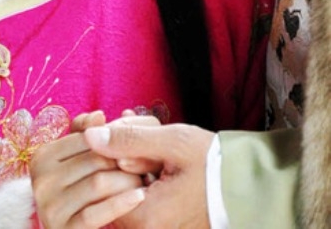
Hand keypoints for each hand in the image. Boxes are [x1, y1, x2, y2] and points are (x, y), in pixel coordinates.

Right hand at [30, 130, 144, 228]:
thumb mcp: (79, 157)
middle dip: (125, 160)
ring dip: (128, 181)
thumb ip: (86, 133)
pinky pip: (96, 214)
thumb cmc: (80, 188)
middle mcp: (41, 179)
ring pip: (98, 184)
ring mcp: (48, 206)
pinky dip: (121, 203)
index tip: (139, 144)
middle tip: (149, 163)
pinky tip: (139, 198)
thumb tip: (99, 115)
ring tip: (146, 180)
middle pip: (95, 160)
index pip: (88, 139)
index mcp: (43, 156)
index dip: (117, 140)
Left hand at [84, 123, 214, 228]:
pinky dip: (142, 164)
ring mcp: (152, 226)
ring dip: (132, 152)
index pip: (102, 177)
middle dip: (121, 147)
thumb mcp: (172, 143)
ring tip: (148, 130)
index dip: (110, 145)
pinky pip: (139, 187)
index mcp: (143, 216)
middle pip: (112, 179)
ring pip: (125, 180)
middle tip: (135, 122)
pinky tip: (151, 141)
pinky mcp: (160, 220)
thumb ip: (129, 139)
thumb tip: (90, 135)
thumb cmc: (215, 165)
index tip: (123, 123)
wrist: (250, 187)